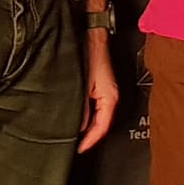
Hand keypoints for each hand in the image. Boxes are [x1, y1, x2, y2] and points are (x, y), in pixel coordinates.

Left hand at [78, 30, 118, 152]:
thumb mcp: (83, 85)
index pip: (102, 128)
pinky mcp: (98, 87)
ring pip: (96, 116)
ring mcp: (104, 92)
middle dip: (88, 135)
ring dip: (86, 125)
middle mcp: (110, 97)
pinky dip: (85, 115)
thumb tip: (79, 125)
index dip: (90, 141)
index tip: (79, 148)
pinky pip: (93, 107)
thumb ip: (82, 107)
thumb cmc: (90, 55)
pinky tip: (74, 117)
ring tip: (73, 135)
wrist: (91, 36)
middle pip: (100, 124)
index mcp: (110, 98)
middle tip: (74, 145)